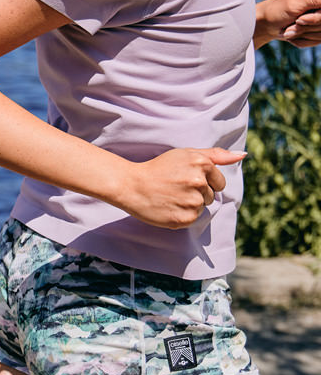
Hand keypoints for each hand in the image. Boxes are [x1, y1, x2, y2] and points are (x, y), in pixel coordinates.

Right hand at [118, 147, 243, 227]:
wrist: (132, 185)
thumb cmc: (160, 168)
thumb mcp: (186, 154)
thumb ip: (216, 155)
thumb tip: (243, 155)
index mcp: (202, 164)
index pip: (219, 182)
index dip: (204, 182)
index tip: (186, 180)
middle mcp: (199, 182)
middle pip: (211, 196)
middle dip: (197, 193)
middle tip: (175, 188)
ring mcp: (192, 202)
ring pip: (202, 208)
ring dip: (190, 205)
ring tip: (171, 197)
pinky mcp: (184, 219)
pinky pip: (193, 219)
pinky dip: (182, 216)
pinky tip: (169, 207)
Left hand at [255, 0, 320, 48]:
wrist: (266, 24)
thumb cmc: (276, 10)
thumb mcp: (295, 4)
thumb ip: (316, 0)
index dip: (317, 17)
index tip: (300, 20)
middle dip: (308, 26)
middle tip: (293, 23)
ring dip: (304, 33)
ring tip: (290, 28)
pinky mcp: (320, 25)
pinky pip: (319, 39)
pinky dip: (304, 39)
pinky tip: (294, 33)